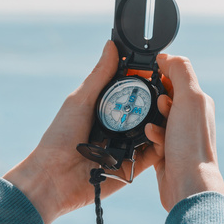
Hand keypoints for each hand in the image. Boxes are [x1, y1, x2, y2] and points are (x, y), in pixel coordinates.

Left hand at [3, 42, 161, 223]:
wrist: (53, 177)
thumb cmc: (60, 137)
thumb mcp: (80, 100)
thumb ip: (100, 75)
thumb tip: (112, 46)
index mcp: (106, 111)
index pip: (133, 93)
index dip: (147, 81)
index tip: (161, 68)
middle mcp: (119, 129)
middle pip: (147, 112)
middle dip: (160, 101)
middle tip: (170, 90)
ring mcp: (128, 149)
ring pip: (154, 132)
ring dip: (162, 121)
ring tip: (169, 108)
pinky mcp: (134, 168)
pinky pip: (153, 155)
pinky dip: (159, 144)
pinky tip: (161, 134)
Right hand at [143, 54, 223, 210]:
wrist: (187, 184)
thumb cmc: (191, 143)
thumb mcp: (190, 98)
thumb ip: (180, 71)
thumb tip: (167, 56)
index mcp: (199, 101)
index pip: (176, 76)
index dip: (161, 73)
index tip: (147, 76)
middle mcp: (190, 117)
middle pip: (163, 95)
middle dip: (153, 98)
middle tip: (154, 105)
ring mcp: (178, 134)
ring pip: (154, 116)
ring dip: (150, 118)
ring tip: (154, 126)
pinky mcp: (166, 150)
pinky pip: (150, 135)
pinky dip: (150, 135)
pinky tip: (153, 139)